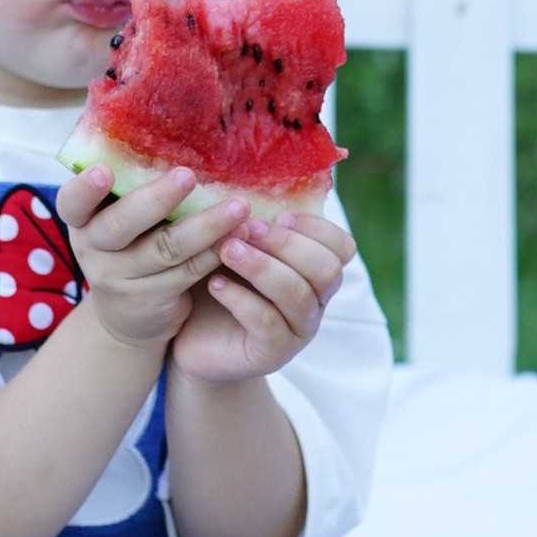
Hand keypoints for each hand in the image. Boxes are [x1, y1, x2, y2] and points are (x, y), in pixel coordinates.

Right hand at [56, 161, 238, 355]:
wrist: (125, 319)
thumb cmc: (127, 247)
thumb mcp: (116, 221)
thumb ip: (132, 190)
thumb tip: (175, 133)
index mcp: (82, 220)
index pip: (72, 202)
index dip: (85, 189)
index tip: (104, 171)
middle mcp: (94, 250)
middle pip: (121, 226)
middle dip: (156, 199)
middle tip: (187, 176)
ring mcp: (121, 279)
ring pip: (166, 249)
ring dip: (206, 225)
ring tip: (239, 206)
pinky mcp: (151, 299)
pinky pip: (188, 271)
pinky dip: (215, 251)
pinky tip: (239, 234)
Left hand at [168, 208, 353, 385]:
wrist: (193, 342)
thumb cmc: (216, 284)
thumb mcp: (234, 248)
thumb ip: (248, 223)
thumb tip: (241, 182)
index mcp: (313, 272)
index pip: (343, 247)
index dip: (317, 228)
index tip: (279, 214)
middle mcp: (315, 302)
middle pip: (327, 269)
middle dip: (287, 244)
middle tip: (247, 228)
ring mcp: (297, 331)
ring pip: (297, 295)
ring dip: (262, 266)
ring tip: (226, 250)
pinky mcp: (272, 354)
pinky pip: (267, 323)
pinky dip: (240, 299)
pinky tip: (215, 284)